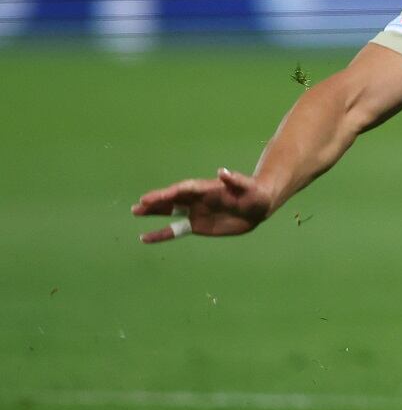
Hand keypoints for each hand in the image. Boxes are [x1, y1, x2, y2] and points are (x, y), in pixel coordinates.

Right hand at [131, 167, 274, 243]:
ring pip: (170, 212)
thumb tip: (223, 172)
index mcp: (207, 188)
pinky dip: (161, 234)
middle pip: (173, 199)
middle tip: (138, 206)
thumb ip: (235, 180)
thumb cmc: (255, 193)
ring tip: (135, 212)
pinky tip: (145, 238)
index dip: (169, 193)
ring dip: (153, 213)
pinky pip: (176, 230)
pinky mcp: (197, 225)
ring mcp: (195, 212)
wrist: (258, 206)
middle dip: (156, 202)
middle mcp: (198, 199)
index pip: (184, 190)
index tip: (152, 197)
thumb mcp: (248, 187)